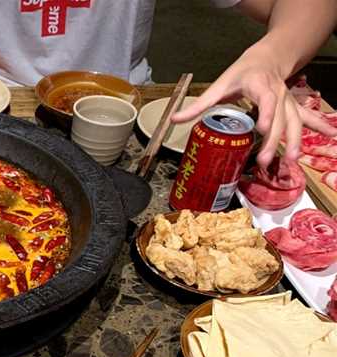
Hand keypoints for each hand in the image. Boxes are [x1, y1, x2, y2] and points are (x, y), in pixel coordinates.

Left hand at [172, 42, 336, 166]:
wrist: (267, 58)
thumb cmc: (242, 72)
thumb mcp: (220, 85)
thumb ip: (199, 104)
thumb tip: (174, 119)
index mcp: (259, 85)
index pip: (265, 100)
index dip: (266, 113)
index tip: (264, 127)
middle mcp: (278, 93)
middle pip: (279, 118)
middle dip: (274, 140)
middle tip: (265, 160)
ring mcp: (288, 101)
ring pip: (295, 122)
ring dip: (295, 141)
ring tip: (292, 160)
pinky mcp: (294, 107)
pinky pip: (307, 119)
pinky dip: (319, 127)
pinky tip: (332, 136)